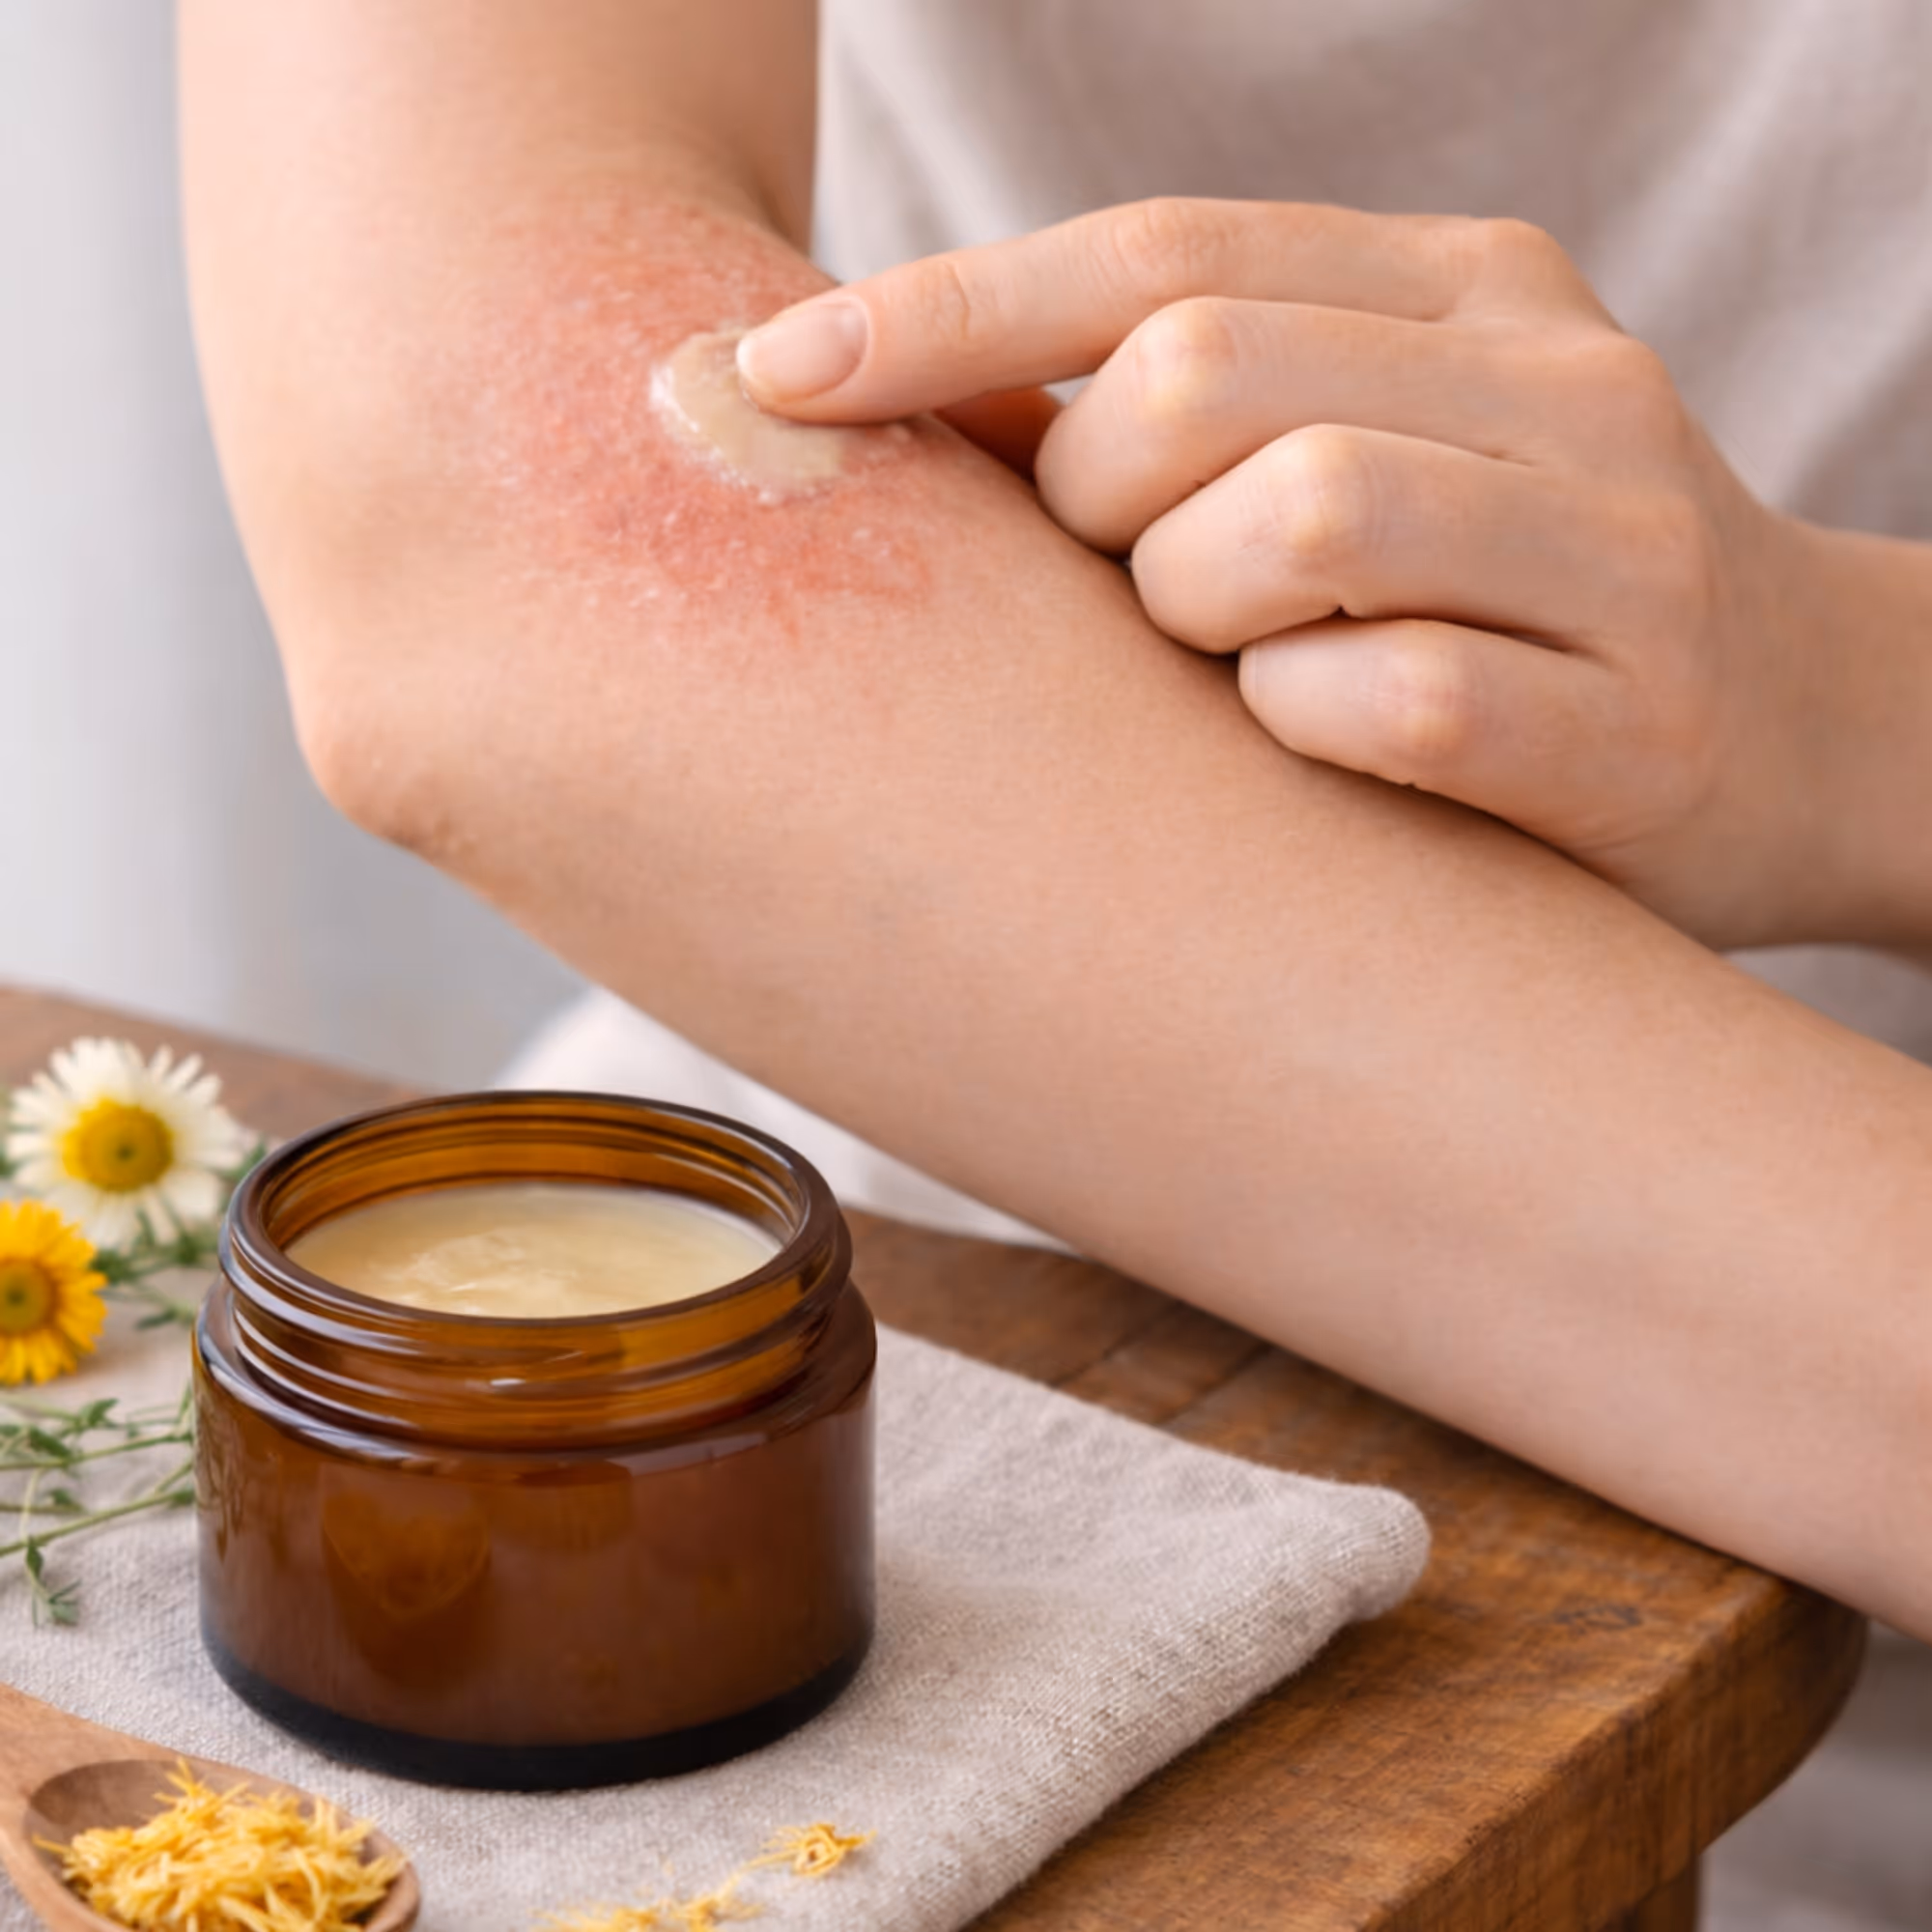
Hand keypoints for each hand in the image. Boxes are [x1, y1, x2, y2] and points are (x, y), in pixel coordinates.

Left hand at [736, 199, 1849, 950]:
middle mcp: (1554, 377)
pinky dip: (1294, 727)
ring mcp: (1613, 547)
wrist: (1803, 729)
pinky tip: (1306, 744)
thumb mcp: (1382, 447)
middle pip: (1201, 381)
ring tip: (1238, 665)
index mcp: (1463, 284)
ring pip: (1294, 522)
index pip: (1160, 255)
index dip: (950, 313)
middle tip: (1135, 587)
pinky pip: (1386, 700)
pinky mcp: (1635, 725)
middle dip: (1092, 501)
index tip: (780, 373)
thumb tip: (921, 404)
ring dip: (1193, 614)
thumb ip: (1198, 411)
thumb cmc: (1514, 599)